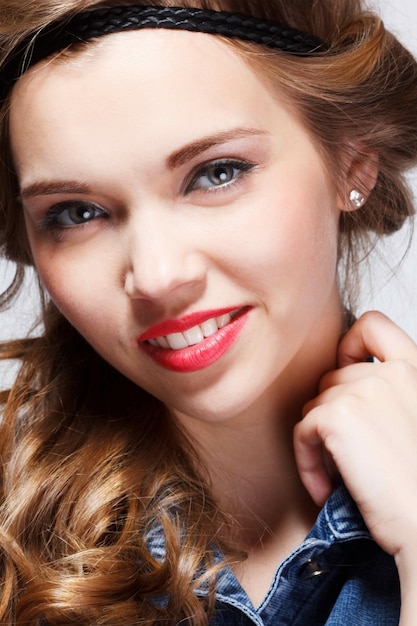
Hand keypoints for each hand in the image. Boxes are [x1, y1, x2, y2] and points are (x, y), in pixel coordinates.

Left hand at [294, 311, 416, 561]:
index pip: (372, 324)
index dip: (349, 345)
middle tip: (347, 457)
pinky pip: (302, 431)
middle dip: (331, 416)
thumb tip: (346, 395)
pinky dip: (307, 462)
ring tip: (340, 477)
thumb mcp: (415, 420)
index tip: (347, 374)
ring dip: (319, 443)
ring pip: (314, 405)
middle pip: (332, 379)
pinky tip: (327, 489)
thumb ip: (391, 397)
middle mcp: (391, 372)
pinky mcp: (337, 416)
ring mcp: (363, 390)